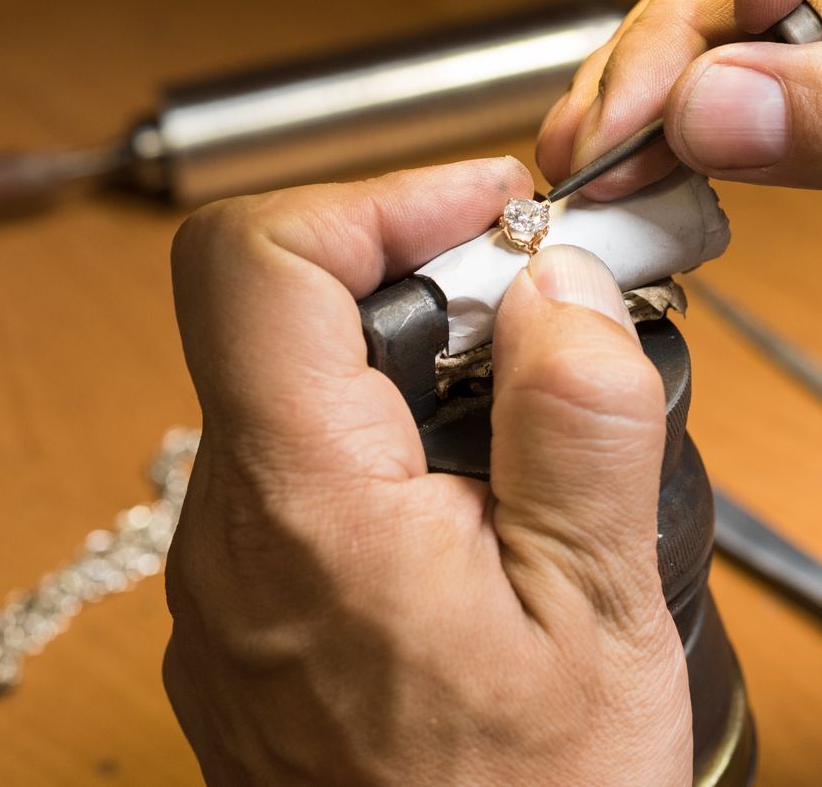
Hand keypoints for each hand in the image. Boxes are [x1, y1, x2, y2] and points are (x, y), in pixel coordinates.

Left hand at [162, 159, 690, 786]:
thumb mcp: (596, 621)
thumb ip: (579, 424)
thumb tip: (558, 279)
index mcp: (302, 510)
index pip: (254, 259)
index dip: (379, 197)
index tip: (495, 214)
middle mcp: (227, 539)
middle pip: (285, 315)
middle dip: (430, 277)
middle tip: (557, 309)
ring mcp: (225, 587)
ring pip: (300, 394)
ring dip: (422, 366)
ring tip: (545, 414)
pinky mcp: (249, 624)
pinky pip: (305, 480)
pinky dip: (397, 446)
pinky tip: (493, 505)